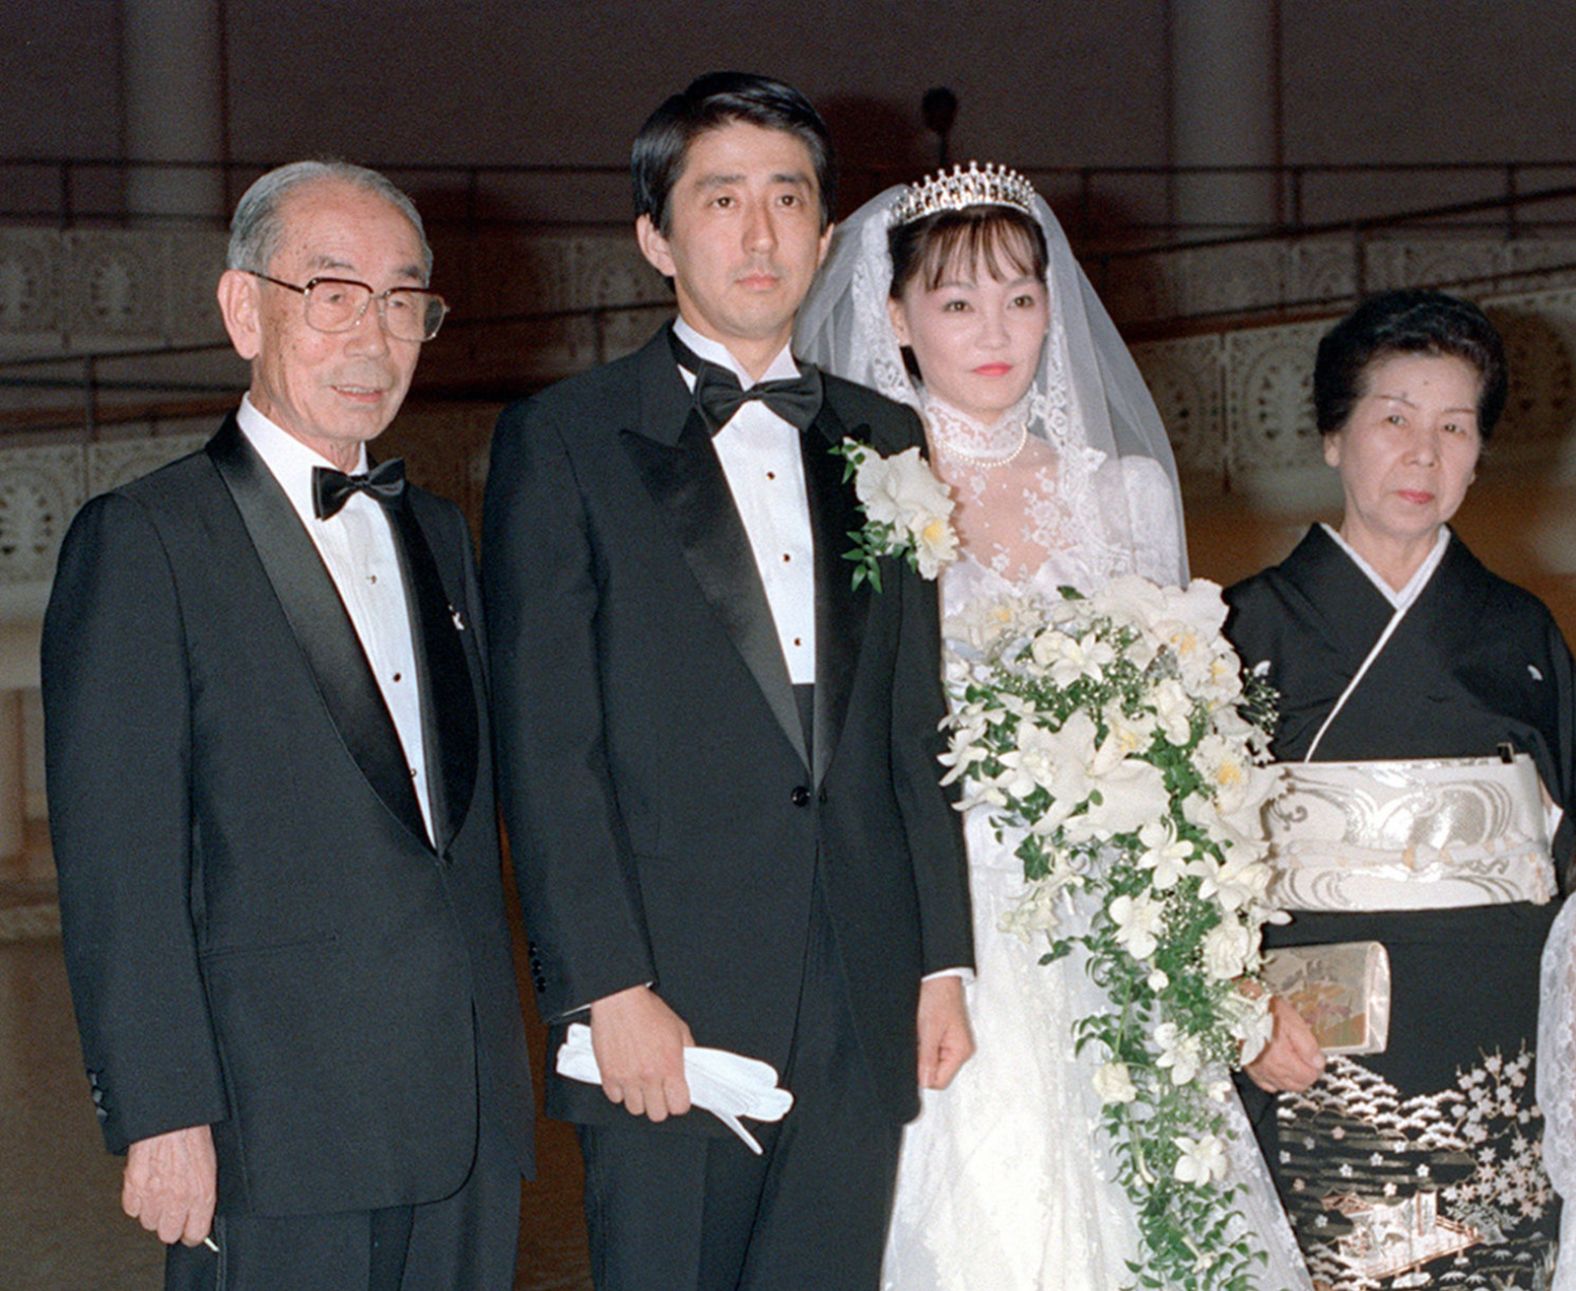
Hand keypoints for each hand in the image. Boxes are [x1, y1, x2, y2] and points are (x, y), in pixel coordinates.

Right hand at [123, 1124, 216, 1245]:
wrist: (170, 1118)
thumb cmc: (193, 1134)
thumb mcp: (210, 1166)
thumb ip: (203, 1194)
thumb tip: (199, 1211)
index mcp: (201, 1195)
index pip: (195, 1234)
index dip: (192, 1232)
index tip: (190, 1229)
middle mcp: (177, 1200)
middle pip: (168, 1234)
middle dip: (171, 1224)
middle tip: (173, 1209)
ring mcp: (153, 1196)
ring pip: (148, 1223)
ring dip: (153, 1211)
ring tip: (160, 1191)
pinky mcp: (133, 1189)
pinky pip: (132, 1209)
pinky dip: (137, 1200)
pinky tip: (146, 1185)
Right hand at [588, 984, 693, 1120]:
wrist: (619, 1000)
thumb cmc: (648, 1010)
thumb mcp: (679, 1028)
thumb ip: (688, 1051)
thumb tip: (691, 1068)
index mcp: (670, 1066)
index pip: (679, 1106)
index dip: (679, 1102)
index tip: (677, 1096)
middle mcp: (649, 1076)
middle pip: (657, 1114)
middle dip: (660, 1104)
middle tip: (659, 1091)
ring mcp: (627, 1078)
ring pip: (635, 1109)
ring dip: (639, 1099)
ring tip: (640, 1084)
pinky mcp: (608, 1075)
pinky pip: (615, 1098)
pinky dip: (620, 1091)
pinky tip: (625, 1077)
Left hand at [916, 976, 974, 1089]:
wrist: (940, 977)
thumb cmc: (938, 997)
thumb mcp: (929, 1029)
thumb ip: (927, 1058)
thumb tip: (924, 1082)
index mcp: (961, 1052)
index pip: (939, 1082)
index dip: (922, 1073)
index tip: (914, 1057)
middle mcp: (961, 1052)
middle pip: (937, 1074)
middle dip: (922, 1062)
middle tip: (918, 1041)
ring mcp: (954, 1045)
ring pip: (933, 1063)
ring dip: (923, 1052)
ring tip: (921, 1033)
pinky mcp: (947, 1039)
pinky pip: (933, 1052)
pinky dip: (924, 1045)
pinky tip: (923, 1031)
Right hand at [1244, 996, 1324, 1092]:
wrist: (1238, 1008)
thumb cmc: (1264, 1011)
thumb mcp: (1292, 1022)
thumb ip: (1308, 1045)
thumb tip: (1318, 1063)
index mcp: (1283, 1058)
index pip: (1309, 1076)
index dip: (1316, 1068)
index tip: (1317, 1059)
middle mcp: (1270, 1069)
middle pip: (1298, 1085)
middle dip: (1307, 1075)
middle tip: (1308, 1061)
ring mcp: (1259, 1071)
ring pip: (1284, 1087)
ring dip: (1293, 1079)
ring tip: (1295, 1063)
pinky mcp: (1249, 1069)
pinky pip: (1267, 1085)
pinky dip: (1276, 1082)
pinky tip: (1279, 1071)